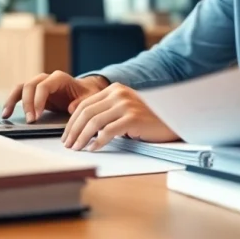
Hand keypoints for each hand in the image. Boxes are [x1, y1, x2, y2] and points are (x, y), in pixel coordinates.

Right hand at [1, 71, 107, 122]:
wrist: (84, 91)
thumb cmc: (87, 94)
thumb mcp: (89, 98)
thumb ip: (82, 102)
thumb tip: (71, 108)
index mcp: (59, 78)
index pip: (43, 86)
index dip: (38, 100)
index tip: (37, 115)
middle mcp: (47, 78)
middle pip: (30, 86)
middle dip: (27, 104)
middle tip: (30, 120)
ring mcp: (39, 84)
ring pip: (21, 88)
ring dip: (13, 101)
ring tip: (7, 115)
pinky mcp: (34, 92)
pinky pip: (19, 94)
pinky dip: (12, 102)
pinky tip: (7, 114)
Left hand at [62, 83, 178, 151]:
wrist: (172, 120)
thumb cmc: (146, 118)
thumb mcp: (122, 109)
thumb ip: (102, 109)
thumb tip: (74, 113)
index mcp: (114, 89)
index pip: (85, 105)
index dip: (72, 122)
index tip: (66, 136)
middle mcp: (119, 94)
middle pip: (86, 113)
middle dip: (73, 130)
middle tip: (68, 144)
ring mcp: (126, 105)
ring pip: (94, 123)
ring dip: (82, 138)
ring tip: (77, 148)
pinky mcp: (133, 118)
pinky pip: (108, 132)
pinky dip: (98, 142)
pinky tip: (93, 149)